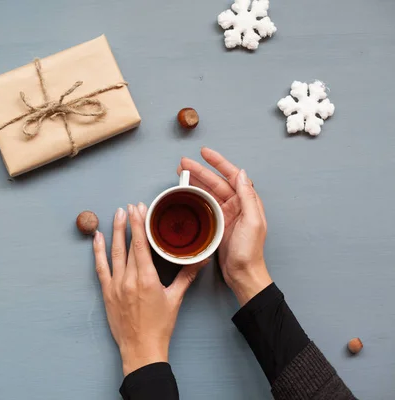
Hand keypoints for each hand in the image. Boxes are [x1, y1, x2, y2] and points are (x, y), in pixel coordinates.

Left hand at [93, 203, 206, 375]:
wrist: (141, 348)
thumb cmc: (160, 326)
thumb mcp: (175, 299)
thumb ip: (186, 276)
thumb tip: (201, 259)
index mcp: (147, 279)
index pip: (141, 245)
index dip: (139, 224)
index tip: (138, 209)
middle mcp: (129, 279)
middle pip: (128, 245)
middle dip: (129, 223)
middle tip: (130, 206)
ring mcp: (115, 285)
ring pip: (114, 253)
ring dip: (114, 232)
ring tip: (116, 215)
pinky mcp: (107, 292)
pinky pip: (100, 267)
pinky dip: (98, 251)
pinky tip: (97, 238)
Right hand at [177, 148, 271, 305]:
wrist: (242, 274)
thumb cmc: (249, 251)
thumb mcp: (252, 221)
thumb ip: (247, 196)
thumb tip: (241, 173)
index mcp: (246, 201)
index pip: (232, 175)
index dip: (218, 162)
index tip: (204, 153)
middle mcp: (236, 205)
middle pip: (215, 181)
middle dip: (199, 170)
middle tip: (182, 162)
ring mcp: (224, 214)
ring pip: (207, 192)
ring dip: (194, 181)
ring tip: (180, 173)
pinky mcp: (215, 224)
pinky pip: (202, 205)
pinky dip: (193, 197)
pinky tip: (184, 193)